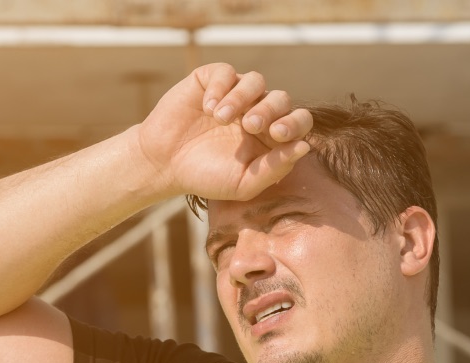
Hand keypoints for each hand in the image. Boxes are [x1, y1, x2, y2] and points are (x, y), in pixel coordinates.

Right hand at [133, 64, 314, 202]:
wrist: (164, 164)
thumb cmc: (205, 177)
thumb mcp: (243, 183)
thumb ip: (275, 168)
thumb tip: (305, 146)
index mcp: (270, 136)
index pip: (298, 121)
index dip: (294, 124)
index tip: (277, 134)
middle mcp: (257, 111)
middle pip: (281, 98)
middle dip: (269, 110)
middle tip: (249, 125)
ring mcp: (235, 94)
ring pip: (255, 81)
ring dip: (241, 97)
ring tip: (220, 118)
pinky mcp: (211, 80)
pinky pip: (225, 72)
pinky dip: (219, 88)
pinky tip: (207, 108)